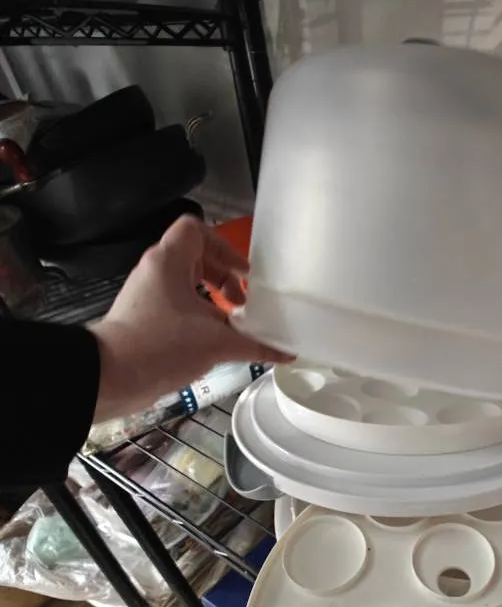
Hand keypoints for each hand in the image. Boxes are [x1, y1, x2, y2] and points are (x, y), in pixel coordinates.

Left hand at [91, 215, 291, 421]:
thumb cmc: (162, 345)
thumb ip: (255, 345)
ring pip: (187, 284)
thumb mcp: (215, 343)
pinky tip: (215, 342)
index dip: (224, 246)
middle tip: (242, 302)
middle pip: (196, 257)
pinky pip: (177, 306)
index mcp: (169, 261)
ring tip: (232, 324)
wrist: (111, 376)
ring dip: (212, 300)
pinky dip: (198, 316)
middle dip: (223, 277)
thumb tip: (286, 353)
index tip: (243, 273)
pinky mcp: (144, 319)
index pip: (196, 229)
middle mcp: (155, 272)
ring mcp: (147, 296)